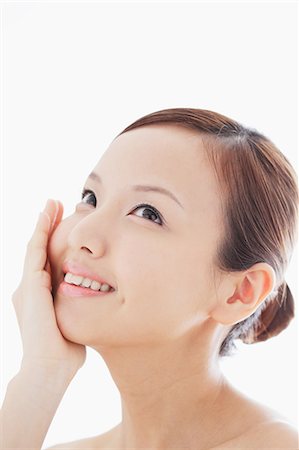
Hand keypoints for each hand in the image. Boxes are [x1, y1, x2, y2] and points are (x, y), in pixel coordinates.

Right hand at [12, 199, 85, 374]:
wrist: (50, 369)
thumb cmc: (65, 352)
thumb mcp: (74, 321)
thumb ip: (79, 308)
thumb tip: (98, 301)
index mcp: (40, 295)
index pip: (47, 260)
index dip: (54, 241)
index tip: (66, 223)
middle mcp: (30, 287)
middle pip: (40, 249)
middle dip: (48, 226)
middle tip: (57, 204)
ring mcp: (28, 285)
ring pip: (35, 246)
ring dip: (43, 223)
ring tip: (51, 202)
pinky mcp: (30, 285)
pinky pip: (35, 251)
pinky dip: (40, 232)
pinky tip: (46, 215)